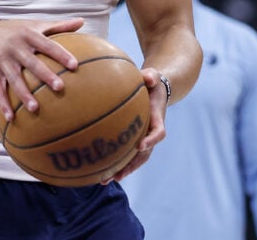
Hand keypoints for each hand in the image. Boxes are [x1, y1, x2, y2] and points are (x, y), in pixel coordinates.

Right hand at [0, 17, 84, 120]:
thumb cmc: (15, 30)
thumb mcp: (34, 24)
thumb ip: (58, 26)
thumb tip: (82, 22)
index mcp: (28, 35)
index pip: (47, 45)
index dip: (60, 54)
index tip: (74, 65)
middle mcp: (15, 47)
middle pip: (31, 62)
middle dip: (45, 75)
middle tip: (60, 87)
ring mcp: (2, 60)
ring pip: (14, 78)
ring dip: (23, 94)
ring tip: (35, 108)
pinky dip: (3, 103)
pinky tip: (12, 117)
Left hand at [106, 68, 167, 182]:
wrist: (156, 89)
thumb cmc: (152, 81)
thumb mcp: (153, 76)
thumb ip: (151, 76)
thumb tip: (148, 77)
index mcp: (157, 118)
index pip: (158, 133)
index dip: (151, 141)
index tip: (140, 146)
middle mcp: (151, 132)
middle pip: (144, 154)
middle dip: (132, 166)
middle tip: (118, 175)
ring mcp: (143, 137)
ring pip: (135, 159)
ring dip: (122, 170)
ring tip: (105, 180)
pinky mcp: (134, 138)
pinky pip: (126, 153)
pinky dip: (115, 162)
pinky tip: (98, 169)